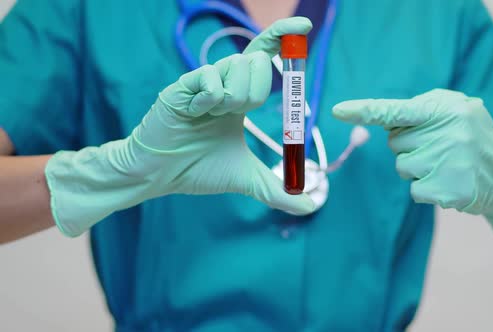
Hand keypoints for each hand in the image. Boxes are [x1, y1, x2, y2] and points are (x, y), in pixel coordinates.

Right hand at [45, 17, 313, 236]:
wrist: (159, 177)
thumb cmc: (197, 171)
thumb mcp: (248, 180)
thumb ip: (278, 191)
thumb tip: (311, 206)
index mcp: (239, 97)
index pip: (262, 57)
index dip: (282, 39)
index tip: (306, 26)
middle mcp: (222, 84)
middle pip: (257, 61)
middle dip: (258, 91)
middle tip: (235, 114)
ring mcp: (202, 83)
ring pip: (237, 67)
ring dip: (234, 100)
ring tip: (211, 117)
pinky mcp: (182, 86)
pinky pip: (210, 80)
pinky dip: (211, 100)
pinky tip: (195, 114)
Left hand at [332, 89, 492, 241]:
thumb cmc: (473, 139)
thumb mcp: (457, 112)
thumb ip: (422, 110)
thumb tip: (384, 120)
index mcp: (447, 109)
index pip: (398, 110)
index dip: (365, 110)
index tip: (338, 110)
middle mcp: (448, 133)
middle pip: (396, 142)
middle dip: (410, 145)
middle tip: (440, 148)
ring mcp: (448, 162)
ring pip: (403, 167)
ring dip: (417, 169)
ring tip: (447, 166)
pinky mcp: (448, 190)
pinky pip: (414, 190)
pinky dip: (426, 189)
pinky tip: (449, 183)